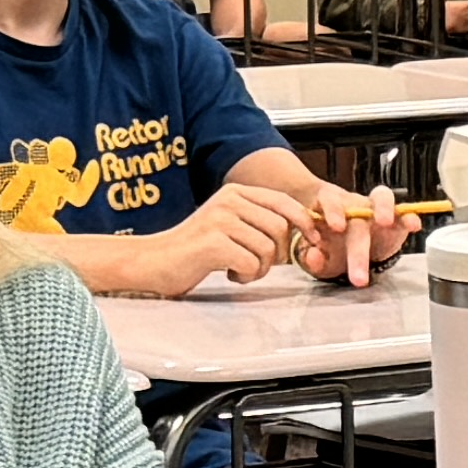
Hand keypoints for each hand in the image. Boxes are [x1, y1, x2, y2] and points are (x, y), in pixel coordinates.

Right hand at [148, 185, 312, 294]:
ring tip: (237, 268)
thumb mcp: (229, 226)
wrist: (154, 261)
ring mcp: (220, 220)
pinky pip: (251, 262)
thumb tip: (303, 230)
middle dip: (277, 253)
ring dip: (259, 267)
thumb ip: (258, 222)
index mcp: (235, 193)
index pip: (283, 202)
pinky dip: (245, 274)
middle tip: (256, 264)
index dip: (304, 222)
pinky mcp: (214, 242)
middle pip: (280, 227)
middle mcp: (228, 201)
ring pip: (268, 248)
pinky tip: (228, 273)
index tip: (313, 240)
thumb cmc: (194, 250)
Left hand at [287, 179, 403, 287]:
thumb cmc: (333, 249)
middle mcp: (353, 206)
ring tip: (386, 222)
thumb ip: (314, 260)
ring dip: (385, 207)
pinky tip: (414, 225)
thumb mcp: (320, 259)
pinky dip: (409, 217)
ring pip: (381, 197)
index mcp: (330, 211)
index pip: (329, 200)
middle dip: (359, 240)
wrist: (352, 252)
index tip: (336, 227)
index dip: (333, 210)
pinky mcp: (396, 220)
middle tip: (359, 268)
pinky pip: (404, 213)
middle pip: (357, 211)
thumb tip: (313, 255)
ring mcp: (375, 210)